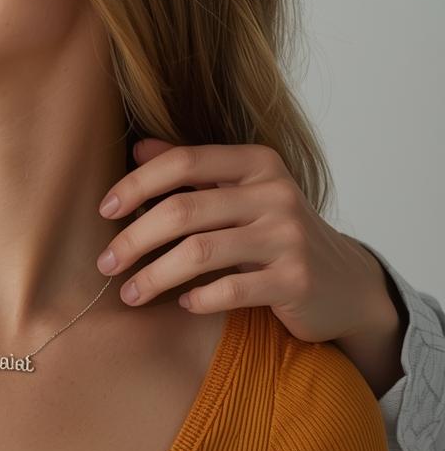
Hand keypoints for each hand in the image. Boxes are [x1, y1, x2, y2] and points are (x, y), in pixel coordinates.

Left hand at [94, 138, 398, 346]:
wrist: (345, 284)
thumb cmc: (276, 233)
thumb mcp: (240, 193)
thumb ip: (193, 169)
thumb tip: (137, 147)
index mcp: (257, 163)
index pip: (183, 162)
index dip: (137, 184)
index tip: (105, 210)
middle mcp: (275, 193)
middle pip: (182, 211)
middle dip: (133, 239)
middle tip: (105, 262)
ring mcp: (289, 237)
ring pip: (199, 253)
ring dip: (153, 276)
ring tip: (129, 293)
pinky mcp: (296, 281)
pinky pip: (230, 289)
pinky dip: (197, 298)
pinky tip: (182, 304)